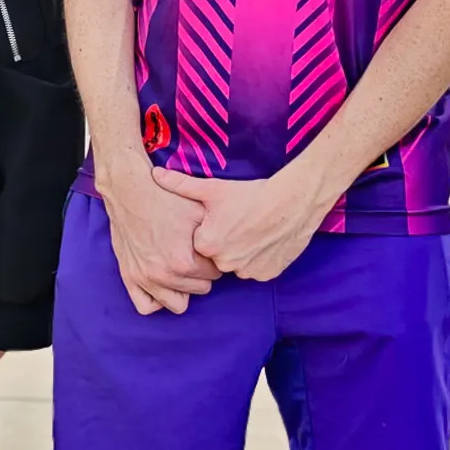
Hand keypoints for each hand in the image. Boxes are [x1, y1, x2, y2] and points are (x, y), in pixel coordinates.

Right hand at [102, 164, 219, 316]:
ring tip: (182, 270)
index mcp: (182, 261)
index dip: (214, 259)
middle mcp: (162, 275)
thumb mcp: (198, 210)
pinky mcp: (129, 277)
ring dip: (183, 288)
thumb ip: (216, 234)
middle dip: (201, 274)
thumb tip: (230, 247)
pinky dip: (157, 299)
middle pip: (200, 289)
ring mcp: (143, 278)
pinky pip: (146, 306)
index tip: (209, 249)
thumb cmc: (165, 198)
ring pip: (177, 304)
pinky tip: (163, 283)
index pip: (214, 273)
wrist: (129, 190)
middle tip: (197, 256)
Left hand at [152, 160, 333, 281]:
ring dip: (241, 252)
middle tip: (238, 222)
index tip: (221, 217)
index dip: (209, 229)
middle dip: (224, 243)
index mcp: (207, 244)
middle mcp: (225, 263)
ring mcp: (247, 272)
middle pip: (217, 256)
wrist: (294, 202)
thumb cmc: (252, 194)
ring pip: (236, 264)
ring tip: (252, 230)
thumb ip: (181, 185)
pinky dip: (258, 259)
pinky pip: (256, 269)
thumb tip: (156, 174)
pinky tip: (264, 240)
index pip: (199, 244)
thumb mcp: (214, 188)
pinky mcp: (267, 275)